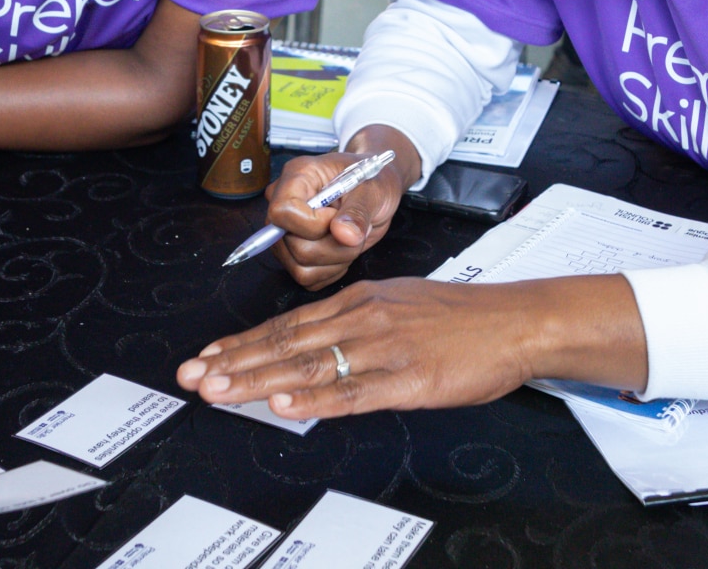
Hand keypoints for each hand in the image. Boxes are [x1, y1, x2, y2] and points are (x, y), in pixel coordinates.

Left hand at [177, 278, 543, 418]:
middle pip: (286, 343)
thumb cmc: (463, 319)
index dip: (242, 342)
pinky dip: (313, 398)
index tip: (206, 355)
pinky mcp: (408, 379)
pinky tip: (282, 404)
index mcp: (360, 301)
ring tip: (215, 389)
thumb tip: (314, 345)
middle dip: (232, 361)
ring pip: (308, 366)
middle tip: (190, 375)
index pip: (287, 324)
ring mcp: (384, 349)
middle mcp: (363, 319)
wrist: (517, 321)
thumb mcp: (400, 304)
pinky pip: (352, 392)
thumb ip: (356, 323)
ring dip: (256, 379)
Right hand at [266, 127, 418, 289]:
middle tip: (356, 230)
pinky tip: (344, 250)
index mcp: (297, 176)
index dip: (313, 224)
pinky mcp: (293, 253)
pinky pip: (307, 278)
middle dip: (334, 246)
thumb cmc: (372, 181)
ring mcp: (285, 231)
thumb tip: (343, 234)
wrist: (376, 191)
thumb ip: (357, 212)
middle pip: (293, 245)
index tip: (338, 217)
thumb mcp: (372, 190)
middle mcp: (283, 204)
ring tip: (352, 238)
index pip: (282, 212)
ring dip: (336, 260)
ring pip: (300, 267)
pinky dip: (333, 270)